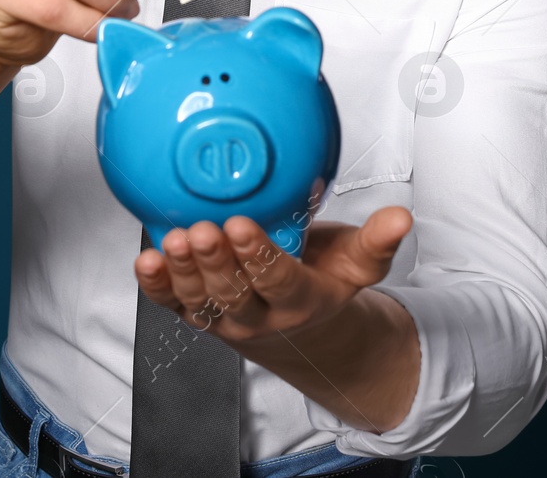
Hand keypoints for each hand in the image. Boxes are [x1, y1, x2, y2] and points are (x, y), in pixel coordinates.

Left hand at [135, 206, 413, 344]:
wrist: (303, 331)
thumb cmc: (325, 283)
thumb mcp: (359, 266)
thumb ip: (377, 241)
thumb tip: (401, 216)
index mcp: (300, 300)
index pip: (278, 280)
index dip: (258, 255)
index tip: (242, 225)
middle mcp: (259, 316)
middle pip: (234, 293)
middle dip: (215, 261)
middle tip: (202, 230)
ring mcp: (225, 319)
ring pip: (200, 301)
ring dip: (184, 272)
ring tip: (173, 241)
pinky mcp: (199, 315)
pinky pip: (173, 305)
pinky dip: (156, 286)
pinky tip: (145, 262)